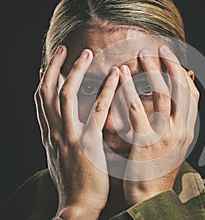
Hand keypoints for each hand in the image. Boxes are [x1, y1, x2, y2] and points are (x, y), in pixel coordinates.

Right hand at [34, 45, 119, 218]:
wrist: (78, 207)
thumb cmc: (73, 184)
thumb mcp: (60, 159)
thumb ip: (60, 141)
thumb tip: (64, 128)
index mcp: (49, 136)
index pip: (40, 102)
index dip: (43, 81)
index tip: (49, 65)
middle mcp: (54, 132)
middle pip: (47, 92)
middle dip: (54, 68)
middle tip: (64, 50)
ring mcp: (69, 136)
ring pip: (67, 95)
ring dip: (75, 71)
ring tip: (86, 54)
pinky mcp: (88, 142)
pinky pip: (98, 110)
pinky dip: (107, 90)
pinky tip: (116, 75)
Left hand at [121, 45, 199, 204]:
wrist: (150, 198)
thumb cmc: (158, 170)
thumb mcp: (173, 147)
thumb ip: (175, 124)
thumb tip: (173, 105)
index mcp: (188, 131)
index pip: (191, 95)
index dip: (182, 74)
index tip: (172, 57)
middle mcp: (181, 130)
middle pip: (180, 90)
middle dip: (170, 66)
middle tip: (159, 48)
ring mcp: (166, 135)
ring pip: (163, 95)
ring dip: (152, 72)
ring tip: (141, 55)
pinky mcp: (146, 141)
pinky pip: (137, 109)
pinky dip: (130, 89)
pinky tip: (121, 76)